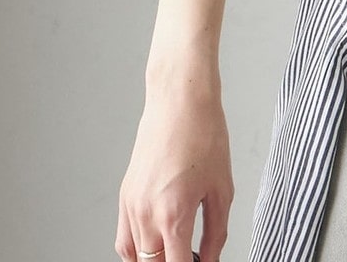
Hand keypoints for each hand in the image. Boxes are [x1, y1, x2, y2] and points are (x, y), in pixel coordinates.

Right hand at [115, 78, 232, 261]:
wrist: (179, 101)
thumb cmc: (204, 135)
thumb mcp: (222, 188)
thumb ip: (217, 232)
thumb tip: (211, 258)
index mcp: (173, 215)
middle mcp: (146, 215)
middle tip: (193, 257)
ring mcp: (131, 206)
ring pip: (134, 258)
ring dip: (154, 260)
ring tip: (177, 252)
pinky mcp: (124, 195)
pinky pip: (124, 239)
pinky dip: (137, 250)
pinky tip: (156, 243)